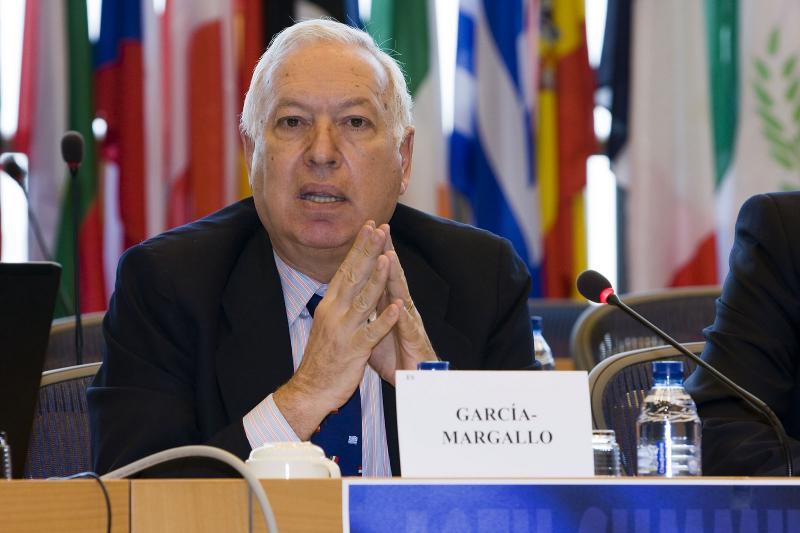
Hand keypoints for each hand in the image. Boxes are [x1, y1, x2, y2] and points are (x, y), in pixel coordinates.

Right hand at [274, 222, 400, 437]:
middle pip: (353, 277)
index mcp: (329, 305)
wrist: (309, 389)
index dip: (358, 248)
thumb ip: (337, 303)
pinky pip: (372, 332)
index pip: (345, 270)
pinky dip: (384, 318)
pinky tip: (396, 306)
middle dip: (367, 252)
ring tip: (388, 259)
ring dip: (376, 279)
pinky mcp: (353, 350)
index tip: (369, 227)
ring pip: (363, 300)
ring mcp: (344, 331)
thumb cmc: (321, 358)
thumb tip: (344, 283)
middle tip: (379, 229)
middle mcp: (334, 312)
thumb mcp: (326, 323)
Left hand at [368, 224, 437, 384]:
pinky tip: (399, 306)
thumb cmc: (395, 356)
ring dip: (395, 278)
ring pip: (401, 296)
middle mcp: (401, 309)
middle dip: (385, 253)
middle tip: (380, 229)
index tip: (365, 231)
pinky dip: (402, 318)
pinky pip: (406, 329)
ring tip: (388, 257)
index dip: (372, 253)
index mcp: (388, 305)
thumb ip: (368, 311)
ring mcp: (409, 323)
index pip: (378, 274)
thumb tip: (355, 295)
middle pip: (392, 277)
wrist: (414, 381)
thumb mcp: (375, 330)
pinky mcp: (413, 342)